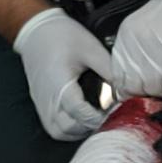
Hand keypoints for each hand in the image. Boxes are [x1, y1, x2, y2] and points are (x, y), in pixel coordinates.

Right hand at [14, 7, 114, 139]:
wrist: (36, 30)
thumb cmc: (62, 36)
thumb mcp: (91, 48)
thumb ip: (108, 70)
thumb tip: (125, 89)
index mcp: (60, 85)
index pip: (80, 113)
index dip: (99, 117)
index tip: (115, 111)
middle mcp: (47, 99)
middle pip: (69, 128)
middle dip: (90, 126)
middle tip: (107, 114)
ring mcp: (42, 104)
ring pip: (59, 132)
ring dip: (79, 130)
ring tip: (95, 117)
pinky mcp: (40, 104)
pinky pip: (53, 126)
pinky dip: (68, 128)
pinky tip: (82, 118)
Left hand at [108, 0, 161, 97]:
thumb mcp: (141, 25)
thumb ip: (133, 50)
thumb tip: (130, 80)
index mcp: (126, 38)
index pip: (118, 76)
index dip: (128, 87)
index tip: (137, 90)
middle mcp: (138, 47)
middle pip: (135, 86)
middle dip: (146, 90)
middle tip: (157, 84)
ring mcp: (158, 54)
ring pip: (154, 89)